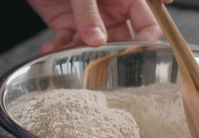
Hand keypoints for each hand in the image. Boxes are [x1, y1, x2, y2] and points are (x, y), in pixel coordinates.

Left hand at [27, 0, 172, 52]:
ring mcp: (90, 21)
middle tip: (100, 63)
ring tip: (69, 55)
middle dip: (110, 55)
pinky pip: (67, 43)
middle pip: (120, 42)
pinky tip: (50, 48)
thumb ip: (89, 11)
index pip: (148, 24)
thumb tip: (96, 40)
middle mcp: (111, 13)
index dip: (146, 40)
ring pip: (92, 47)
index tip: (135, 54)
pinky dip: (59, 48)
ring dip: (80, 54)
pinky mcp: (67, 26)